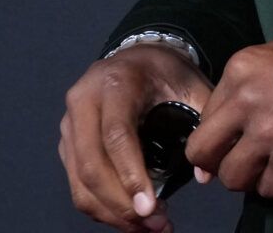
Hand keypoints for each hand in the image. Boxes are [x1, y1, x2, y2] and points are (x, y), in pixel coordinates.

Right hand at [59, 44, 212, 230]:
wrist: (136, 57)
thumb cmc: (165, 73)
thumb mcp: (191, 85)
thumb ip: (204, 123)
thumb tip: (206, 175)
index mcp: (115, 83)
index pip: (116, 135)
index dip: (131, 175)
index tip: (151, 207)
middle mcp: (83, 101)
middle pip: (91, 165)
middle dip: (122, 204)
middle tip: (157, 225)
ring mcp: (69, 123)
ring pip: (79, 181)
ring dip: (111, 213)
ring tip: (147, 228)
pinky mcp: (66, 142)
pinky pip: (76, 183)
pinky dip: (100, 207)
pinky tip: (129, 218)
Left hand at [184, 31, 272, 200]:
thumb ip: (251, 83)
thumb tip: (220, 127)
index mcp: (244, 68)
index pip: (205, 117)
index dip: (217, 135)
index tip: (231, 143)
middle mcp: (248, 102)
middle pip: (204, 152)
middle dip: (218, 161)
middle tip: (242, 161)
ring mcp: (269, 136)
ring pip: (233, 178)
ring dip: (251, 176)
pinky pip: (268, 190)